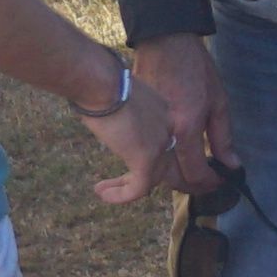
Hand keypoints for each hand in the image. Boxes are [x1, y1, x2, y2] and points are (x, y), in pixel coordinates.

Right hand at [78, 61, 195, 205]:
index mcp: (168, 113)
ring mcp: (161, 144)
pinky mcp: (146, 158)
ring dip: (129, 188)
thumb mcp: (124, 96)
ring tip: (107, 190)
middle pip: (175, 165)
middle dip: (168, 183)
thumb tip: (118, 121)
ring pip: (157, 179)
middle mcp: (171, 130)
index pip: (172, 142)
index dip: (164, 158)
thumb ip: (131, 113)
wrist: (101, 82)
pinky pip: (139, 188)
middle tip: (135, 190)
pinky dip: (122, 195)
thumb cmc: (103, 82)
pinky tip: (103, 194)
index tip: (145, 165)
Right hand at [129, 34, 232, 179]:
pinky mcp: (134, 123)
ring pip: (156, 171)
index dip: (209, 183)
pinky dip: (152, 166)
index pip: (196, 172)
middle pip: (174, 178)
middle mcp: (164, 134)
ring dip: (171, 178)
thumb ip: (223, 136)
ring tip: (189, 174)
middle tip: (205, 183)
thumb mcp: (217, 100)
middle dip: (191, 186)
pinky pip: (143, 155)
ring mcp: (145, 130)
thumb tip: (231, 164)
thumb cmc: (193, 67)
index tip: (219, 182)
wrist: (162, 42)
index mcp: (186, 127)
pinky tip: (163, 162)